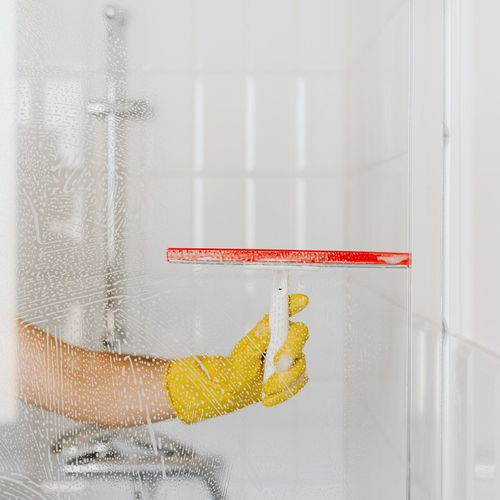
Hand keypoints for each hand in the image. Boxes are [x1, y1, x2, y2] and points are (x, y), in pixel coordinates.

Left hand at [164, 294, 308, 423]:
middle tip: (278, 364)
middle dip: (291, 349)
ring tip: (265, 388)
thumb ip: (256, 339)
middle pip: (300, 334)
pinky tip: (268, 397)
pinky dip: (283, 392)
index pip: (286, 309)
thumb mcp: (243, 353)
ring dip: (283, 379)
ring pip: (301, 363)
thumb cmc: (237, 366)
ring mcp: (294, 357)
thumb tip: (267, 325)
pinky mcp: (297, 375)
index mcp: (272, 327)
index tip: (302, 299)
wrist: (235, 390)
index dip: (295, 302)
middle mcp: (285, 338)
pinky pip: (298, 383)